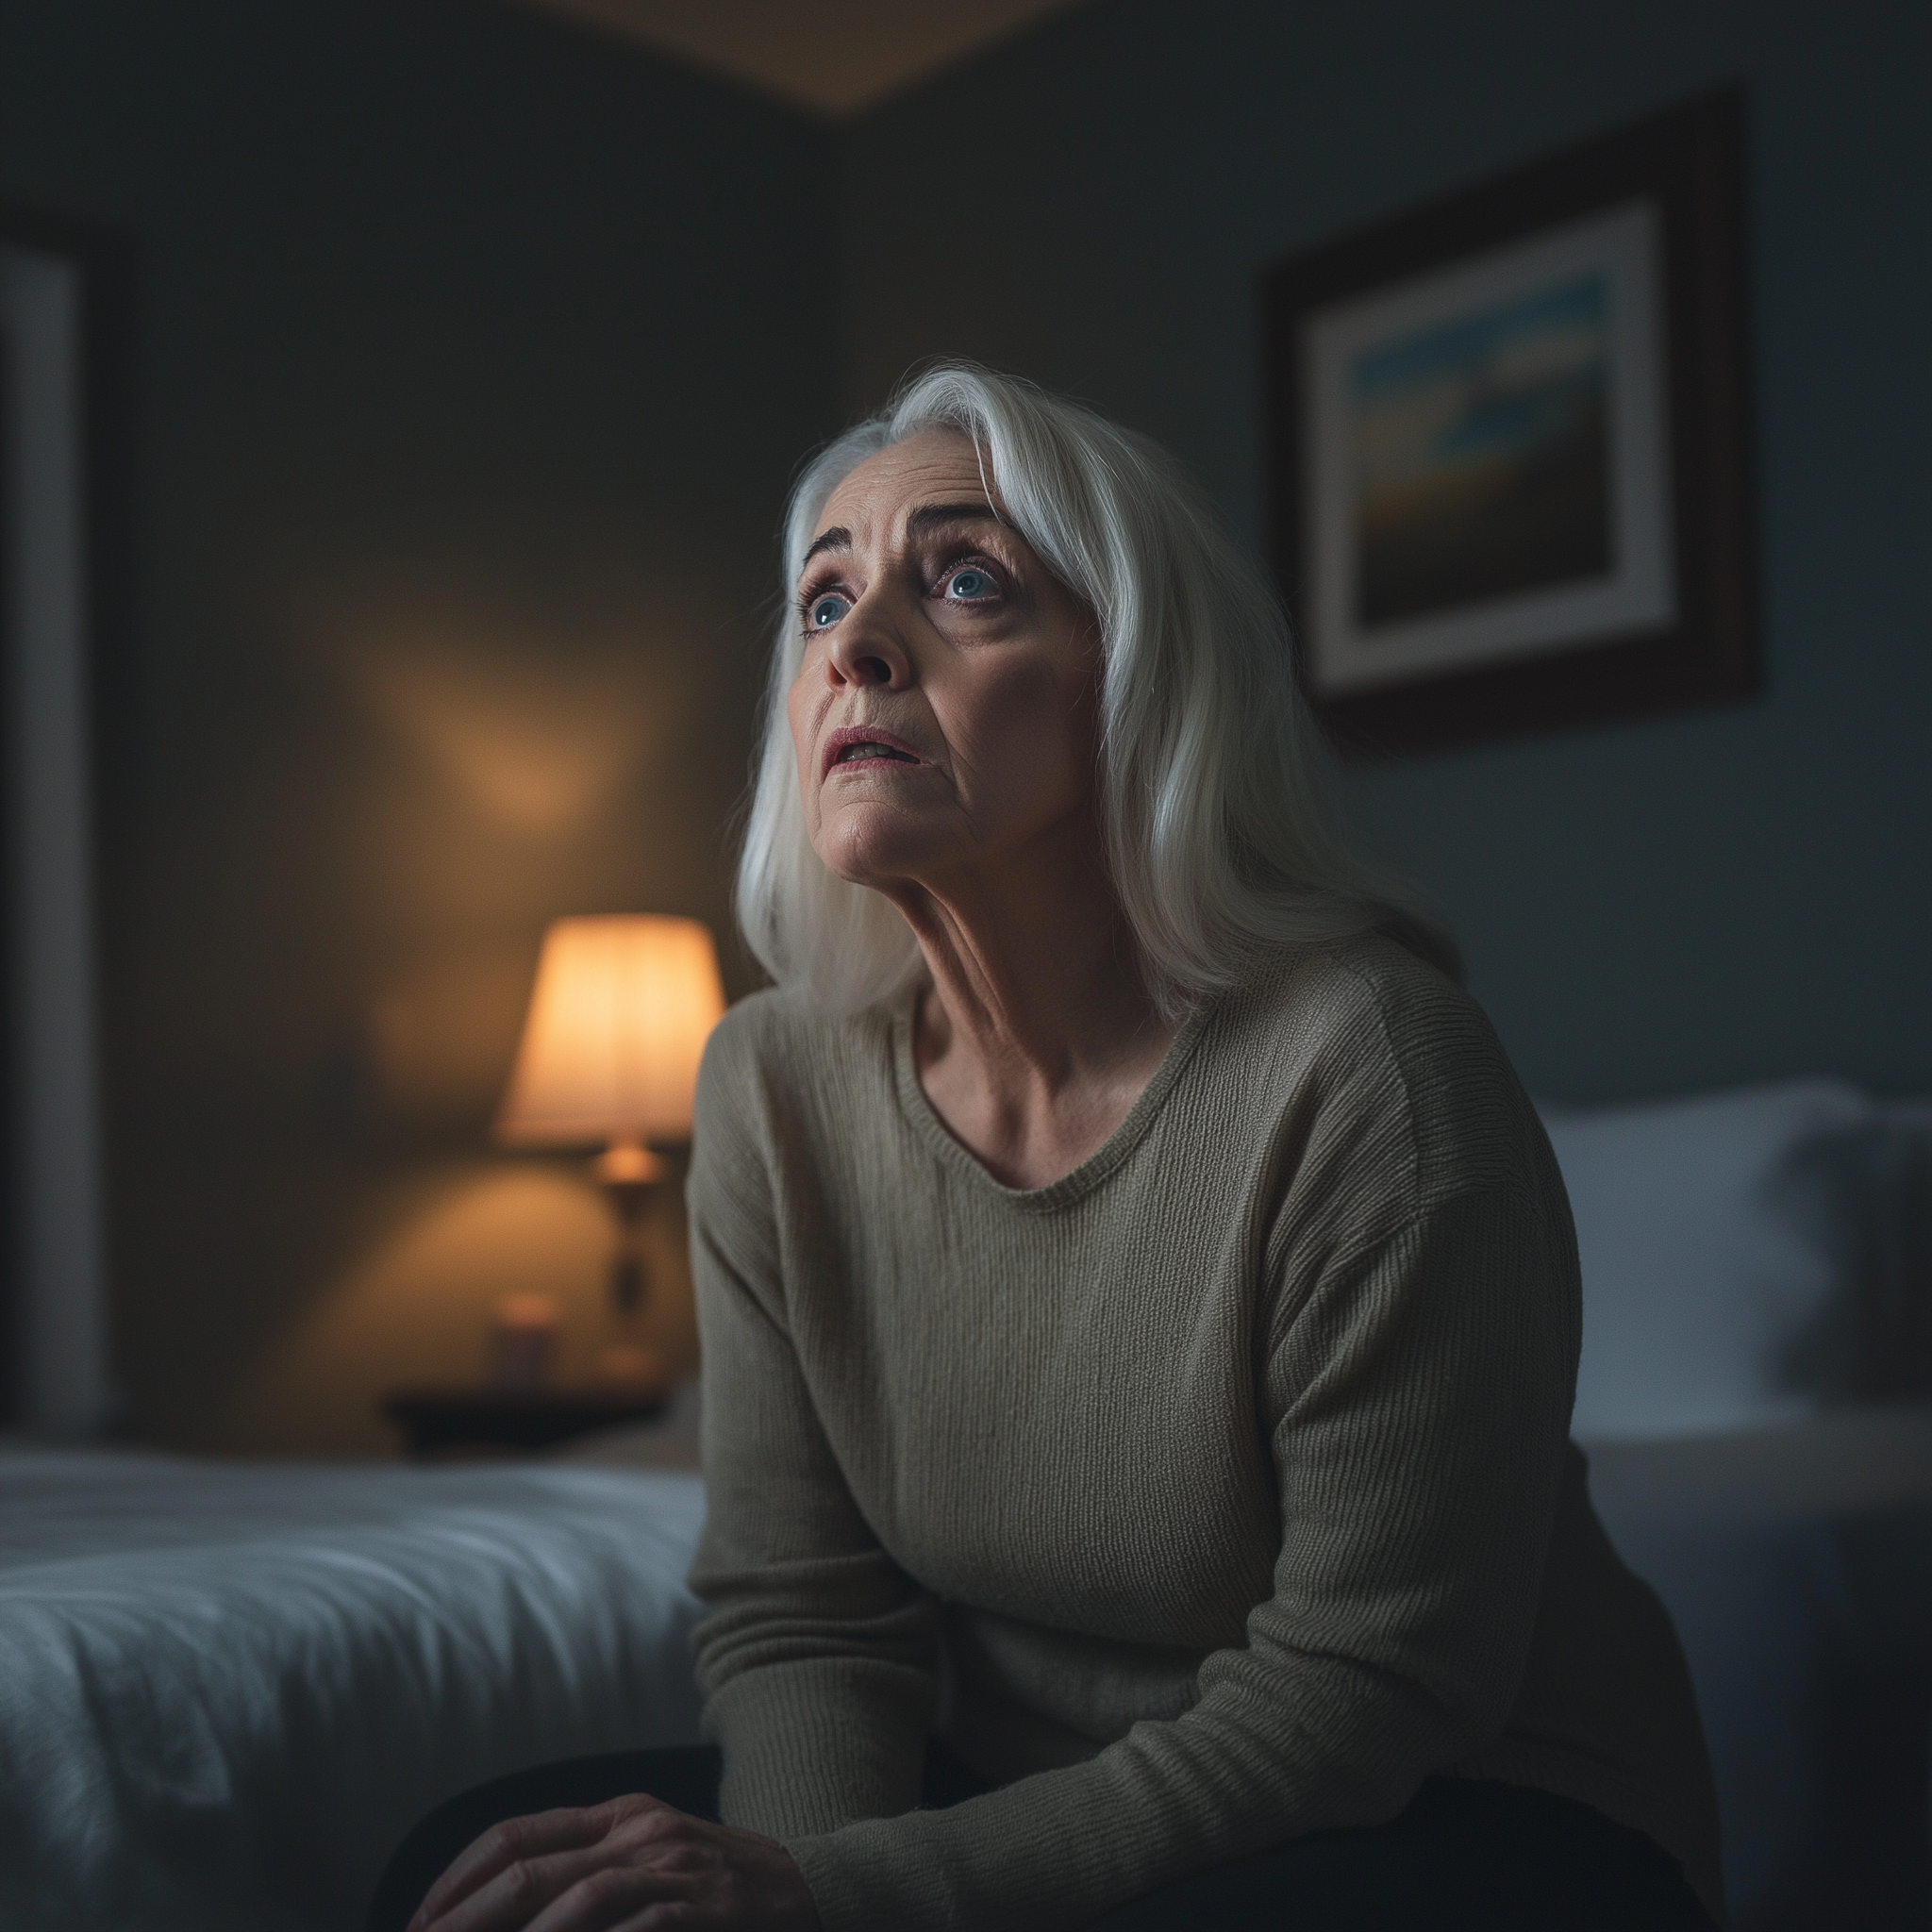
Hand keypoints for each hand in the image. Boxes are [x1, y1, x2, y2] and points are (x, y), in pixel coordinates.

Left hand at [406, 1794, 821, 1931]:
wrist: (811, 1890)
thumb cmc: (716, 1888)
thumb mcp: (650, 1860)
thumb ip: (586, 1873)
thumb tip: (501, 1911)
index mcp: (617, 1816)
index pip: (514, 1836)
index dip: (455, 1883)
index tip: (416, 1926)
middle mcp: (637, 1831)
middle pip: (529, 1870)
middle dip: (463, 1920)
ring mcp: (671, 1867)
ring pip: (573, 1899)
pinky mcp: (701, 1906)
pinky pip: (635, 1928)